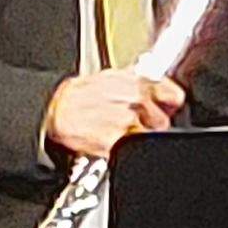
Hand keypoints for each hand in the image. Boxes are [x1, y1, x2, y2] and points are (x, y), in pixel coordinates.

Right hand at [44, 67, 187, 160]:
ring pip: (149, 137)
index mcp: (135, 80)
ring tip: (117, 132)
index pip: (173, 95)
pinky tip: (111, 141)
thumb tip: (163, 91)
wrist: (54, 112)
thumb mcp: (110, 78)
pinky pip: (133, 149)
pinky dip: (125, 149)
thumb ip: (139, 82)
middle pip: (162, 121)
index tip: (167, 107)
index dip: (170, 104)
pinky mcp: (118, 142)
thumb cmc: (78, 96)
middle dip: (151, 125)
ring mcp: (127, 121)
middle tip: (133, 124)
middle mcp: (134, 99)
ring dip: (137, 137)